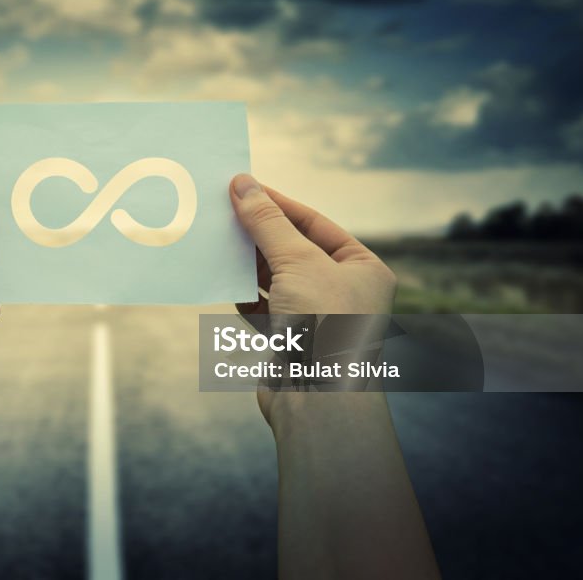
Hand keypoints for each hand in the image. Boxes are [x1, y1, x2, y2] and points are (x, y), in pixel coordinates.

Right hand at [229, 174, 396, 424]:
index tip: (244, 187)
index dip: (279, 205)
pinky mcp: (293, 344)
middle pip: (294, 251)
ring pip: (277, 281)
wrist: (318, 400)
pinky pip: (265, 310)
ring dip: (248, 265)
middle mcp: (345, 293)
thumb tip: (243, 183)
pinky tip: (225, 285)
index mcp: (364, 269)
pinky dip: (245, 298)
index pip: (315, 224)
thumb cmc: (325, 325)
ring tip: (218, 244)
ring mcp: (318, 320)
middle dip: (260, 236)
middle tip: (224, 213)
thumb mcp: (296, 261)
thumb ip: (267, 222)